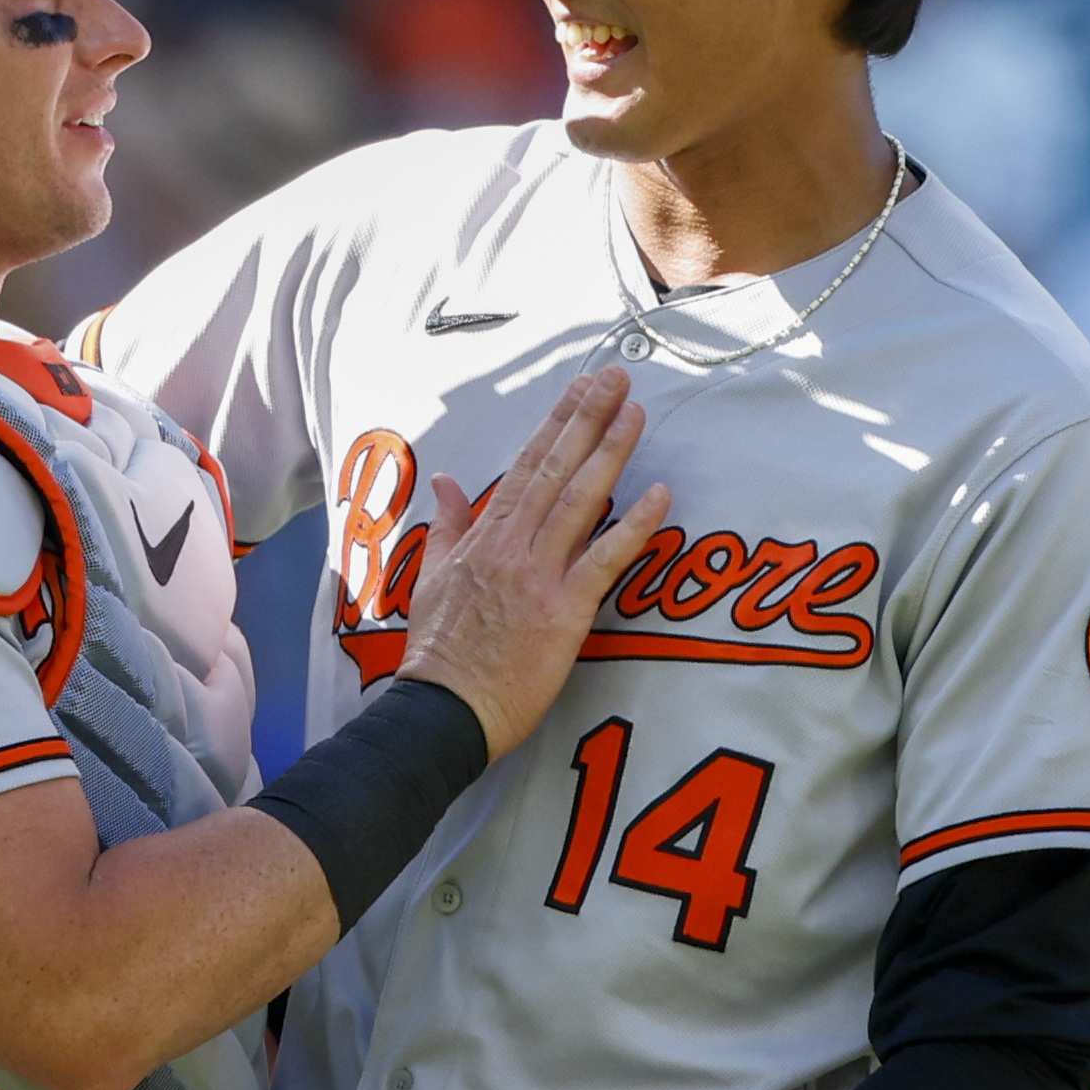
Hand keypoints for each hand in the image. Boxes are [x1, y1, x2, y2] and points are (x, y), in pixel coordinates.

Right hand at [393, 369, 667, 762]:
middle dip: (588, 419)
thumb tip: (446, 482)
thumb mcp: (429, 578)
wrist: (443, 711)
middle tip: (618, 379)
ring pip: (579, 501)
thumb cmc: (438, 654)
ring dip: (611, 453)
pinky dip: (633, 526)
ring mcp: (538, 576)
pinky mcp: (563, 612)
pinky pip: (604, 560)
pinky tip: (660, 495)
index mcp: (483, 537)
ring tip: (636, 414)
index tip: (581, 389)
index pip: (525, 465)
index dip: (557, 423)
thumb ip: (445, 526)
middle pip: (555, 470)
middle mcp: (511, 546)